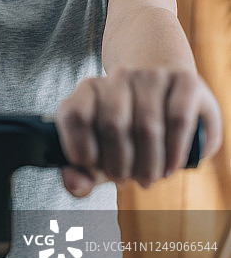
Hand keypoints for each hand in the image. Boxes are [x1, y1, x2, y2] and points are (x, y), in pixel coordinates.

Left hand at [55, 66, 222, 196]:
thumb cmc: (128, 139)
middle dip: (121, 165)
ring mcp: (151, 75)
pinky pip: (178, 118)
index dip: (83, 150)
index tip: (95, 167)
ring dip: (149, 164)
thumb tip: (74, 182)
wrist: (167, 106)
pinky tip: (171, 166)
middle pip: (113, 124)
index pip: (75, 115)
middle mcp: (118, 77)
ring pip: (146, 125)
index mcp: (88, 91)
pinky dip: (175, 151)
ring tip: (150, 177)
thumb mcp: (101, 159)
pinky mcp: (184, 79)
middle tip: (129, 179)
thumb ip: (80, 178)